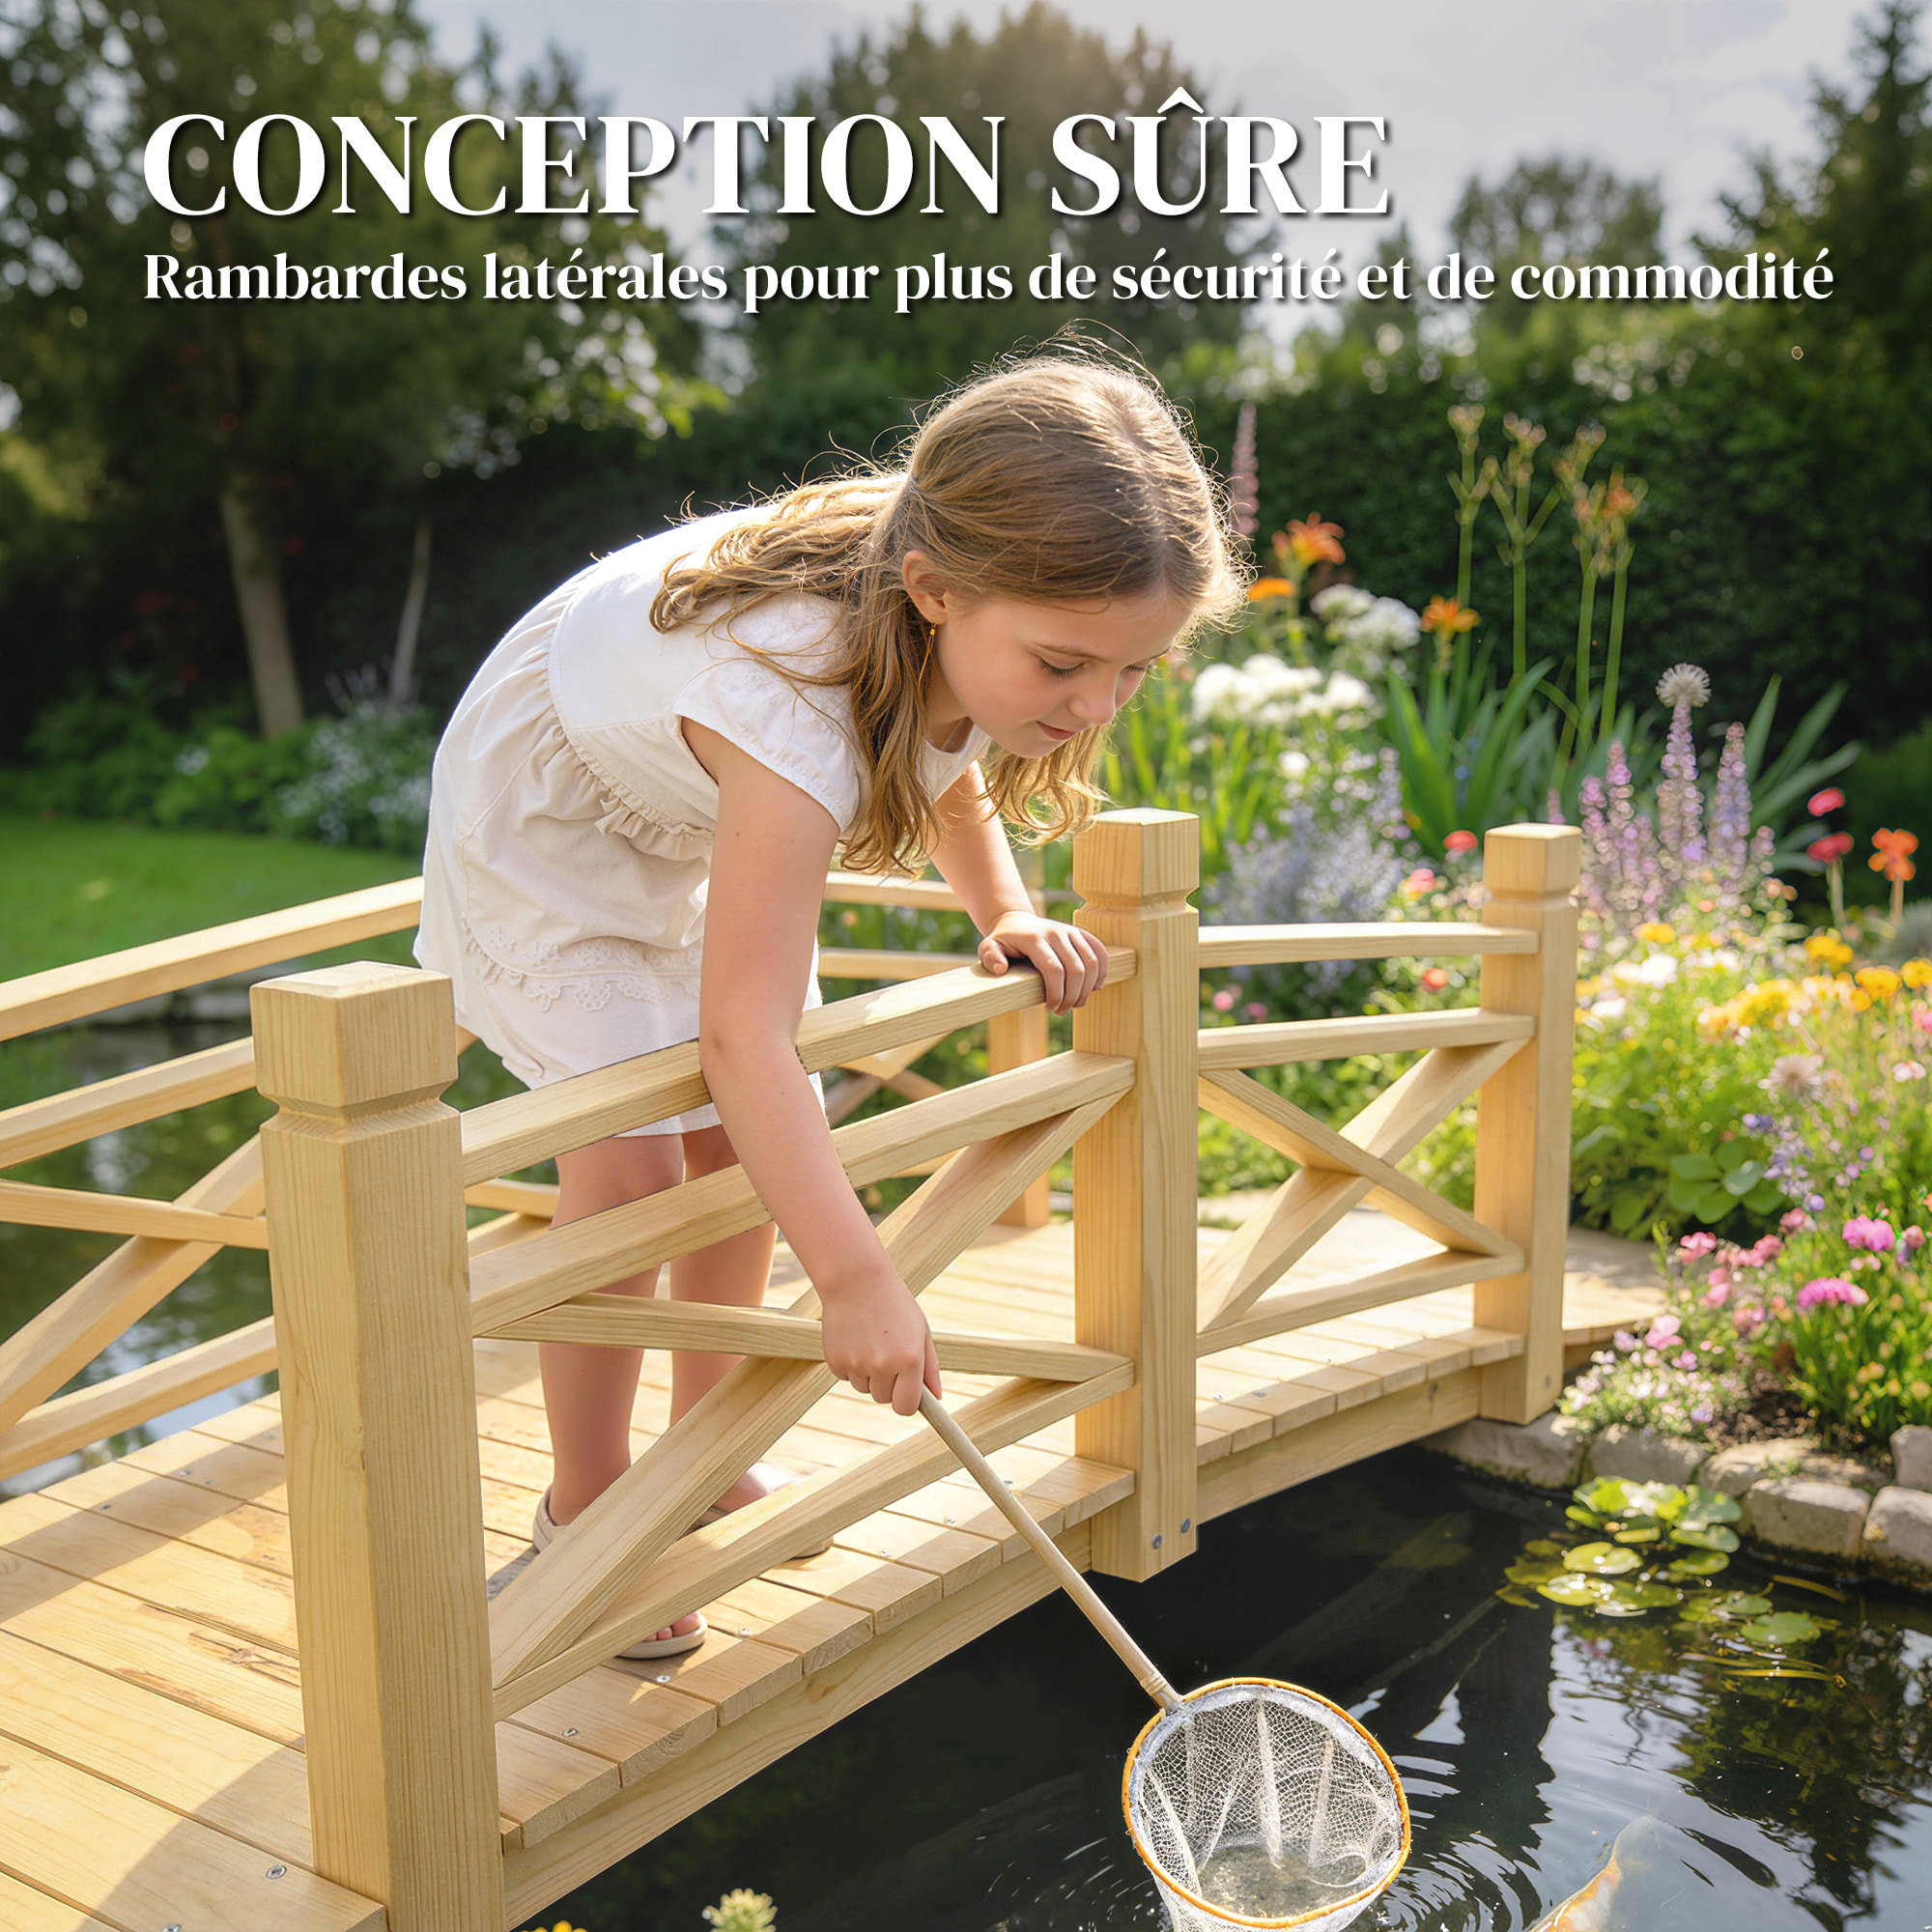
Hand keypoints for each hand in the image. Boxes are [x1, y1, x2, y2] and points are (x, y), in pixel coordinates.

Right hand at [820, 1267, 941, 1415]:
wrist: (856, 1279)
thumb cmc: (894, 1304)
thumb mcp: (920, 1330)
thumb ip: (930, 1367)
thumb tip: (937, 1396)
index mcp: (910, 1359)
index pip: (906, 1407)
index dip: (905, 1402)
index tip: (904, 1393)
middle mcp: (883, 1365)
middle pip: (883, 1399)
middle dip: (886, 1383)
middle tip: (886, 1351)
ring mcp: (857, 1364)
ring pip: (864, 1388)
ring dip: (867, 1373)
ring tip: (870, 1340)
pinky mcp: (835, 1361)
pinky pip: (846, 1377)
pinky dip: (850, 1364)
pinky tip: (854, 1338)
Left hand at [977, 911, 1108, 1015]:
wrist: (1016, 922)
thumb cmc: (1003, 942)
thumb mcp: (988, 948)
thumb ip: (990, 958)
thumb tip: (1000, 969)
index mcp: (1035, 938)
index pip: (1054, 969)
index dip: (1056, 993)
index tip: (1051, 1009)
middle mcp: (1056, 932)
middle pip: (1076, 970)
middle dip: (1072, 996)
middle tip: (1062, 1011)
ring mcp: (1071, 932)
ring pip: (1092, 963)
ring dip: (1087, 989)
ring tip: (1076, 1003)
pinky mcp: (1081, 934)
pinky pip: (1100, 952)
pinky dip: (1102, 972)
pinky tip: (1094, 987)